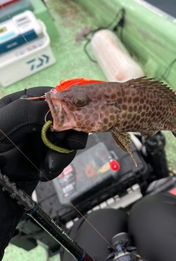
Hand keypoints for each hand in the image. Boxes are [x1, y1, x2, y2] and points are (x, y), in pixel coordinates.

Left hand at [0, 87, 87, 257]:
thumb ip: (24, 112)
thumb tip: (57, 108)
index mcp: (12, 107)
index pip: (44, 96)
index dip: (61, 105)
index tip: (68, 119)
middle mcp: (27, 122)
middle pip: (61, 115)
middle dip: (67, 131)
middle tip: (69, 142)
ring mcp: (35, 141)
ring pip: (66, 137)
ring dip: (63, 151)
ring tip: (50, 165)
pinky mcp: (41, 159)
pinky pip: (61, 156)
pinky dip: (58, 165)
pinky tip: (44, 173)